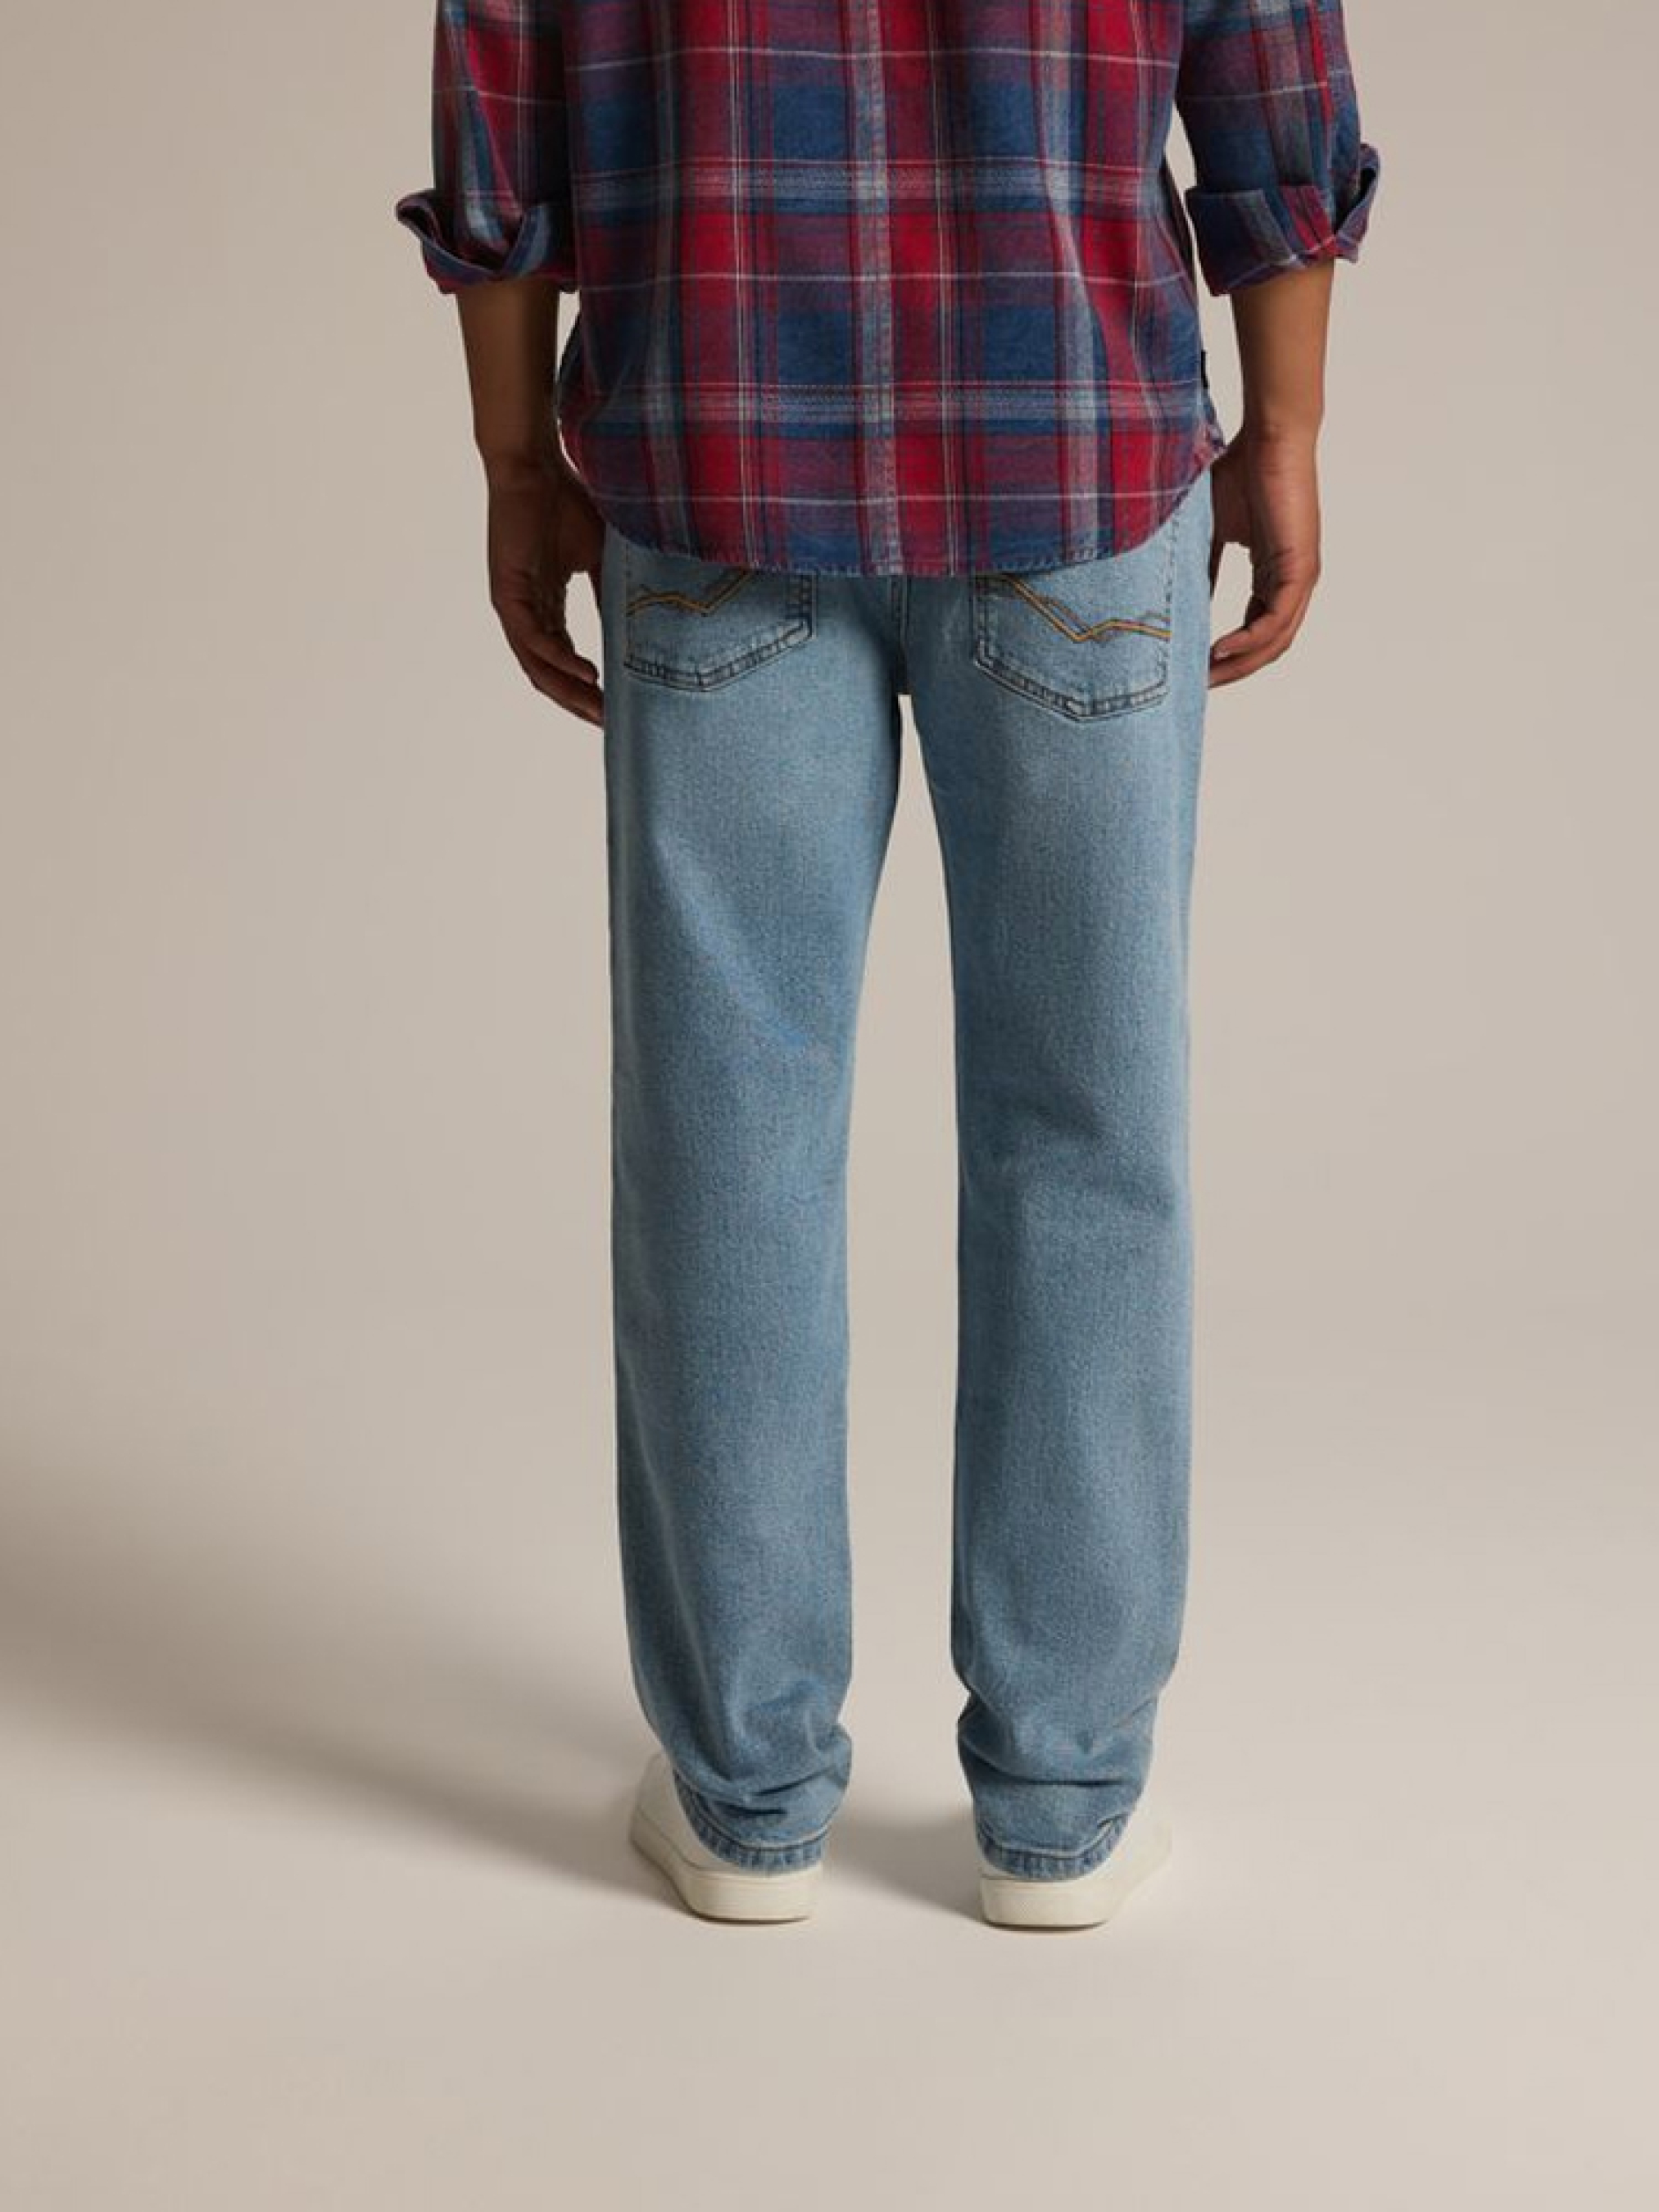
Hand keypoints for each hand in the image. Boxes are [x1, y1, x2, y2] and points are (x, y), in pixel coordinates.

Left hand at [484, 456, 605, 725]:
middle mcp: (528, 612)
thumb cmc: (565, 503)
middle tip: (609, 723)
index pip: (564, 661)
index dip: (587, 689)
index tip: (616, 709)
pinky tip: (585, 675)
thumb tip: (635, 632)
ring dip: (568, 691)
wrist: (534, 467)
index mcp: (547, 606)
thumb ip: (610, 596)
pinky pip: (532, 639)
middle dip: (579, 702)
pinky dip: (558, 660)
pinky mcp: (507, 593)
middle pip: (549, 673)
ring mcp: (515, 605)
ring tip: (598, 709)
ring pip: (538, 665)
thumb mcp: (600, 559)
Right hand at [1206, 429, 1321, 687]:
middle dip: (1233, 670)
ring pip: (1274, 640)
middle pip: (1267, 646)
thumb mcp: (1213, 531)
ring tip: (1207, 676)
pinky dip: (1248, 640)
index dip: (1229, 655)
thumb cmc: (1241, 471)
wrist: (1269, 438)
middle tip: (1199, 685)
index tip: (1196, 669)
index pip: (1256, 629)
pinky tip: (1219, 650)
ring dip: (1241, 664)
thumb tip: (1184, 602)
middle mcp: (1293, 582)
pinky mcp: (1301, 568)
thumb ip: (1204, 568)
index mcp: (1275, 574)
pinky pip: (1275, 620)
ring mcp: (1301, 578)